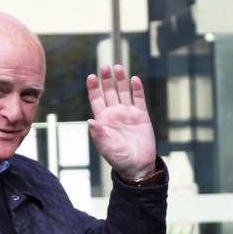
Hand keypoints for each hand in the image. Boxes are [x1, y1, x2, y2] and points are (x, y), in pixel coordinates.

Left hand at [86, 63, 156, 182]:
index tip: (91, 76)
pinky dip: (137, 89)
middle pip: (109, 92)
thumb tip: (90, 120)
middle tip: (104, 67)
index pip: (96, 100)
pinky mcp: (142, 116)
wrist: (138, 166)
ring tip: (118, 67)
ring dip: (120, 80)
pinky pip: (139, 99)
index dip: (94, 88)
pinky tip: (134, 79)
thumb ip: (98, 133)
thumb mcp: (106, 147)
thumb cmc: (119, 159)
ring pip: (123, 92)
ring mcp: (128, 113)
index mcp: (103, 120)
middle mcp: (115, 113)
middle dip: (106, 79)